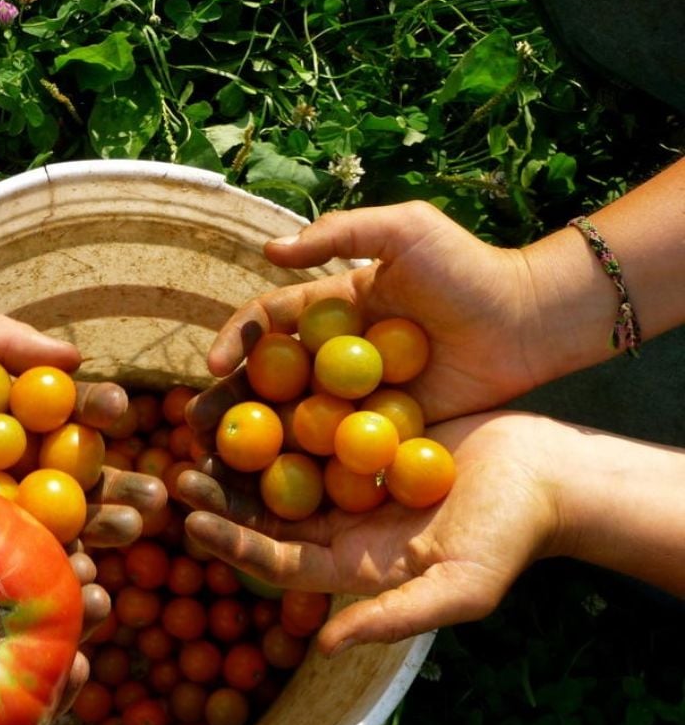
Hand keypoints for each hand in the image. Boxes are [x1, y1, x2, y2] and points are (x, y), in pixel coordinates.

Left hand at [177, 411, 564, 656]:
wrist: (546, 473)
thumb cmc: (510, 534)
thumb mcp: (461, 586)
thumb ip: (394, 618)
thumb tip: (325, 648)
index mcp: (348, 564)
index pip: (275, 560)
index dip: (230, 543)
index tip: (190, 521)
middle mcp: (336, 523)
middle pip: (262, 512)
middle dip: (218, 494)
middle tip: (176, 470)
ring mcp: (344, 476)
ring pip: (275, 465)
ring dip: (236, 451)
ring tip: (195, 426)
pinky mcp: (358, 433)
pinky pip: (307, 421)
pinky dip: (275, 409)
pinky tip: (243, 386)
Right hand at [189, 202, 550, 432]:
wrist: (529, 320)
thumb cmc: (469, 268)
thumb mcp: (406, 231)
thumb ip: (341, 233)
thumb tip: (269, 250)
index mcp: (330, 309)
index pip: (268, 325)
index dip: (237, 341)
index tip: (215, 366)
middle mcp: (334, 357)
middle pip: (269, 381)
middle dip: (229, 403)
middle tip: (196, 428)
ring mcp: (358, 398)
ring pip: (295, 421)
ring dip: (256, 444)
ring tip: (221, 467)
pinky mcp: (384, 431)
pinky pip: (339, 450)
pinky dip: (309, 468)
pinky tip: (278, 493)